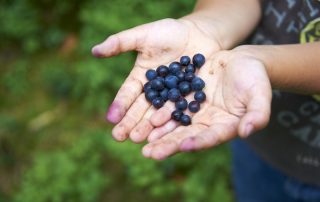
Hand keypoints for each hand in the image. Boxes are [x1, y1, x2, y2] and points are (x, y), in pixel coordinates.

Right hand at [92, 18, 221, 141]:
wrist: (200, 34)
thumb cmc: (170, 32)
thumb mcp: (144, 35)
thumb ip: (121, 43)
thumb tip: (94, 51)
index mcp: (141, 77)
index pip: (127, 93)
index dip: (119, 105)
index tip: (111, 119)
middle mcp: (154, 90)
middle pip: (140, 109)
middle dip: (129, 122)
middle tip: (119, 137)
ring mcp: (170, 97)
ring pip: (157, 114)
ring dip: (147, 128)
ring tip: (138, 140)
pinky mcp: (188, 100)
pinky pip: (178, 113)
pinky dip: (171, 124)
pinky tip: (164, 135)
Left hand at [142, 50, 271, 159]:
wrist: (241, 61)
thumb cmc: (255, 77)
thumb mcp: (260, 94)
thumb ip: (257, 113)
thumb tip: (247, 132)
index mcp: (226, 126)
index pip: (212, 137)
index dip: (199, 142)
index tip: (185, 146)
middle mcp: (207, 123)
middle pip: (187, 136)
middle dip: (169, 144)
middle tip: (150, 153)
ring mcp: (195, 111)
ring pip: (175, 124)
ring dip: (158, 132)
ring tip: (139, 140)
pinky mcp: (186, 98)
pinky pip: (170, 106)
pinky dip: (158, 112)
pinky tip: (144, 118)